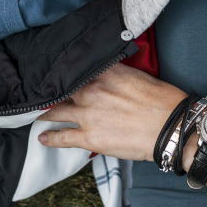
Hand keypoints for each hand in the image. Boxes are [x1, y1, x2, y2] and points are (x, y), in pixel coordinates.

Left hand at [38, 63, 187, 160]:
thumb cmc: (162, 101)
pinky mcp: (89, 137)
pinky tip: (42, 137)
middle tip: (40, 93)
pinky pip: (62, 137)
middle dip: (51, 92)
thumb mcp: (139, 76)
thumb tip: (108, 69)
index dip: (64, 71)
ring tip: (37, 114)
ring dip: (45, 113)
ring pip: (56, 111)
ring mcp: (87, 114)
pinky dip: (50, 137)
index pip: (76, 68)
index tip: (54, 71)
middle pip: (62, 89)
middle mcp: (91, 90)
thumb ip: (117, 71)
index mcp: (105, 73)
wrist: (170, 127)